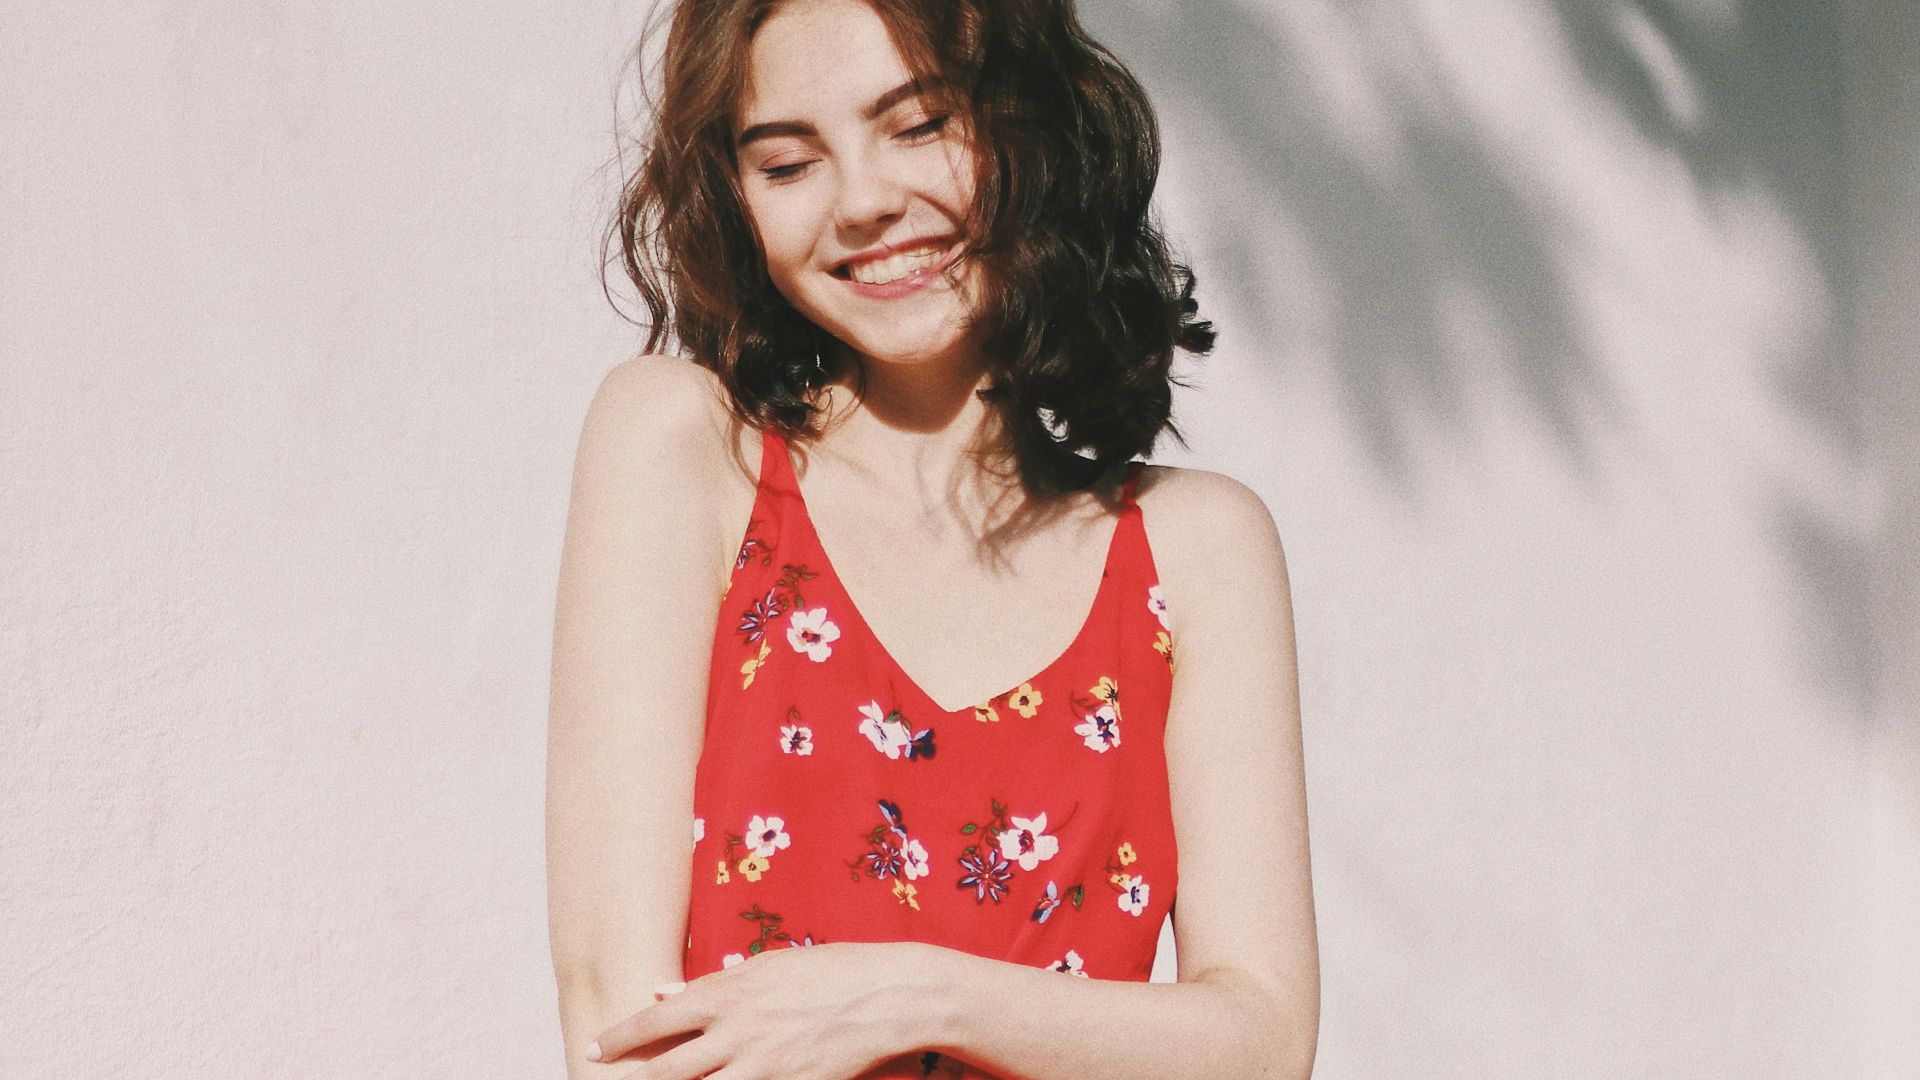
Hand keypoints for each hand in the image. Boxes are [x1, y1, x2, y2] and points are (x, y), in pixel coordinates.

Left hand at [587, 941, 930, 1079]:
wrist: (887, 996)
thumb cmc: (829, 970)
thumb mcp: (767, 964)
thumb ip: (712, 982)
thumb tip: (662, 993)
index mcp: (728, 994)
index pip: (655, 1020)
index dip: (619, 1038)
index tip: (595, 1048)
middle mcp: (737, 1033)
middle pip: (666, 1070)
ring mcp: (763, 1067)